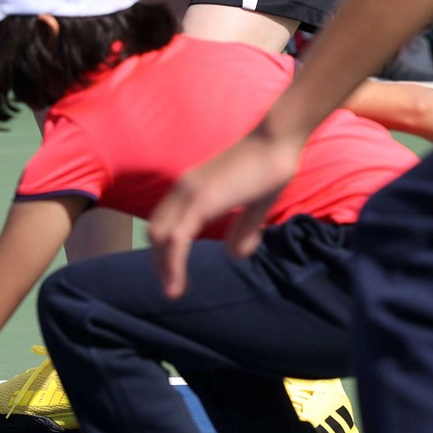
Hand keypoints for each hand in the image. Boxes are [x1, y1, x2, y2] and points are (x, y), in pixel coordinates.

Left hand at [147, 127, 305, 296]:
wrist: (277, 140)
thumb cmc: (269, 168)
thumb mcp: (255, 206)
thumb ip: (243, 229)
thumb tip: (233, 256)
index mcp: (190, 187)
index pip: (163, 221)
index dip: (163, 248)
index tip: (171, 272)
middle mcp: (182, 189)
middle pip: (156, 231)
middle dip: (160, 261)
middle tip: (171, 287)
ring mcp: (189, 194)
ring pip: (161, 237)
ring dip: (163, 267)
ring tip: (172, 292)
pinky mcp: (200, 202)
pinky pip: (177, 239)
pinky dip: (173, 264)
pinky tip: (178, 284)